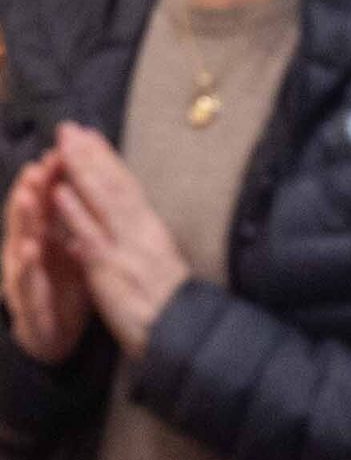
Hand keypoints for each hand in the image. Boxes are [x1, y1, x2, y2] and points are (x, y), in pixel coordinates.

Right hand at [2, 150, 91, 363]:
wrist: (54, 336)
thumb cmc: (62, 288)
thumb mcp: (72, 250)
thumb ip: (72, 222)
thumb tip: (82, 186)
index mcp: (42, 238)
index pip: (44, 204)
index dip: (50, 179)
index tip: (58, 151)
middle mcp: (26, 253)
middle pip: (28, 216)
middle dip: (31, 189)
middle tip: (38, 164)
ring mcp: (22, 277)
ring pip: (19, 242)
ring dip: (22, 219)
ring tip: (26, 195)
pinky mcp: (27, 303)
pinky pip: (26, 282)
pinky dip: (26, 266)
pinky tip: (30, 250)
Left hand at [50, 124, 189, 359]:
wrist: (182, 332)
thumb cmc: (171, 305)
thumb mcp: (156, 265)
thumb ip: (135, 242)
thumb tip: (120, 223)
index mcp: (150, 231)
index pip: (126, 187)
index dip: (107, 160)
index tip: (91, 136)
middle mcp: (140, 232)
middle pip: (113, 185)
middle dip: (90, 154)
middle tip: (70, 127)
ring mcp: (125, 248)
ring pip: (102, 202)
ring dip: (81, 170)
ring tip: (62, 145)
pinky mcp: (111, 269)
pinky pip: (90, 236)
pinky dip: (74, 212)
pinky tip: (59, 192)